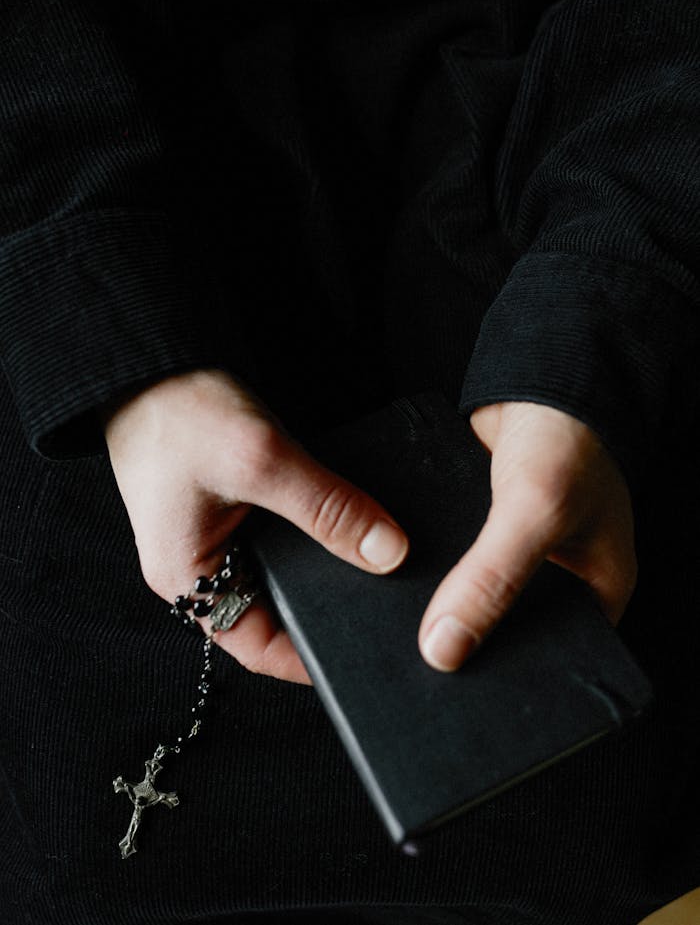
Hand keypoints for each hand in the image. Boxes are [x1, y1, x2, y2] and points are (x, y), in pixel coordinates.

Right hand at [99, 368, 408, 684]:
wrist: (150, 359)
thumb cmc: (179, 412)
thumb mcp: (261, 462)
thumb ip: (327, 508)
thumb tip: (389, 551)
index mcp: (188, 579)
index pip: (258, 649)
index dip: (313, 659)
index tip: (366, 650)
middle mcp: (201, 566)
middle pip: (276, 610)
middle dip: (327, 605)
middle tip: (385, 601)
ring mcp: (216, 534)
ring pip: (285, 569)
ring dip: (325, 561)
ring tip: (378, 558)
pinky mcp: (232, 504)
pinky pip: (282, 531)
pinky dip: (315, 526)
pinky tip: (351, 515)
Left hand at [418, 401, 636, 671]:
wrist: (540, 385)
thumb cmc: (570, 443)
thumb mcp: (535, 513)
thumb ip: (492, 578)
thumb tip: (442, 648)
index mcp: (595, 602)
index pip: (551, 666)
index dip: (507, 684)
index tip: (455, 701)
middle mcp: (556, 590)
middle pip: (505, 640)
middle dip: (465, 650)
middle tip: (417, 672)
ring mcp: (515, 566)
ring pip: (471, 606)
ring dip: (438, 612)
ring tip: (396, 639)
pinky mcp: (477, 541)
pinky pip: (448, 572)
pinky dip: (425, 578)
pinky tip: (392, 589)